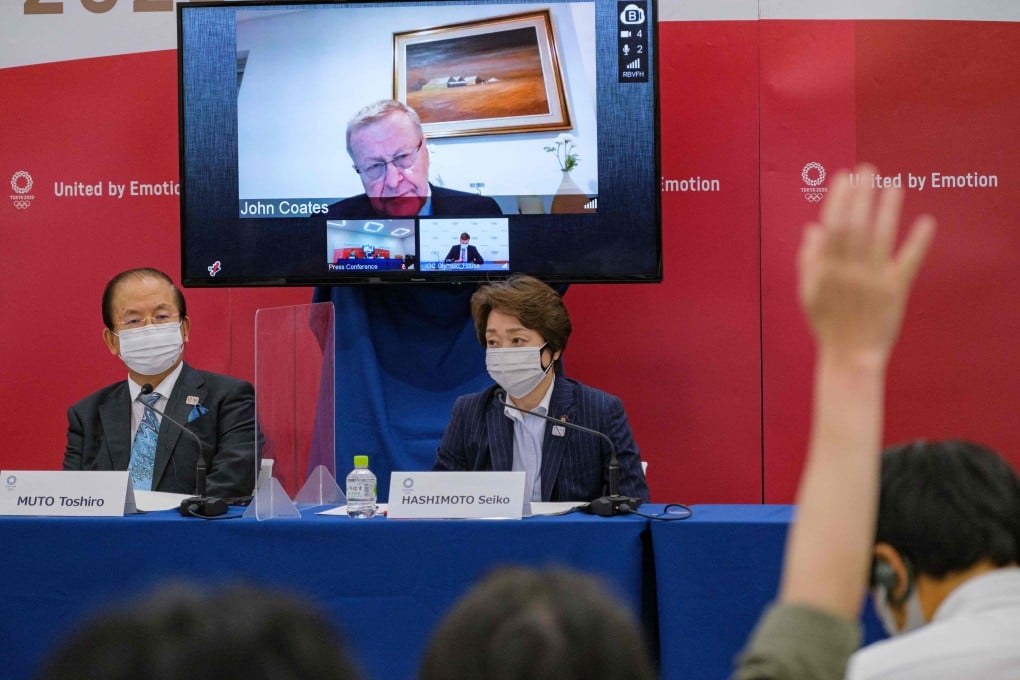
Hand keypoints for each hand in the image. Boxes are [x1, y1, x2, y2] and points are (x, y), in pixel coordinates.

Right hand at [798, 164, 935, 365]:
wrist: (849, 355)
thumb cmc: (826, 322)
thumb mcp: (808, 292)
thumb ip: (808, 259)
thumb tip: (813, 227)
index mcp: (826, 269)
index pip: (832, 226)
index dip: (838, 199)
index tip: (844, 178)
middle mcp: (849, 271)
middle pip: (856, 225)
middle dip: (862, 195)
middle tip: (868, 171)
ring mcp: (873, 280)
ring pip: (881, 237)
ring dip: (888, 208)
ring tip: (893, 185)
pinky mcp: (896, 290)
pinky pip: (908, 262)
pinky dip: (918, 242)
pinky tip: (926, 222)